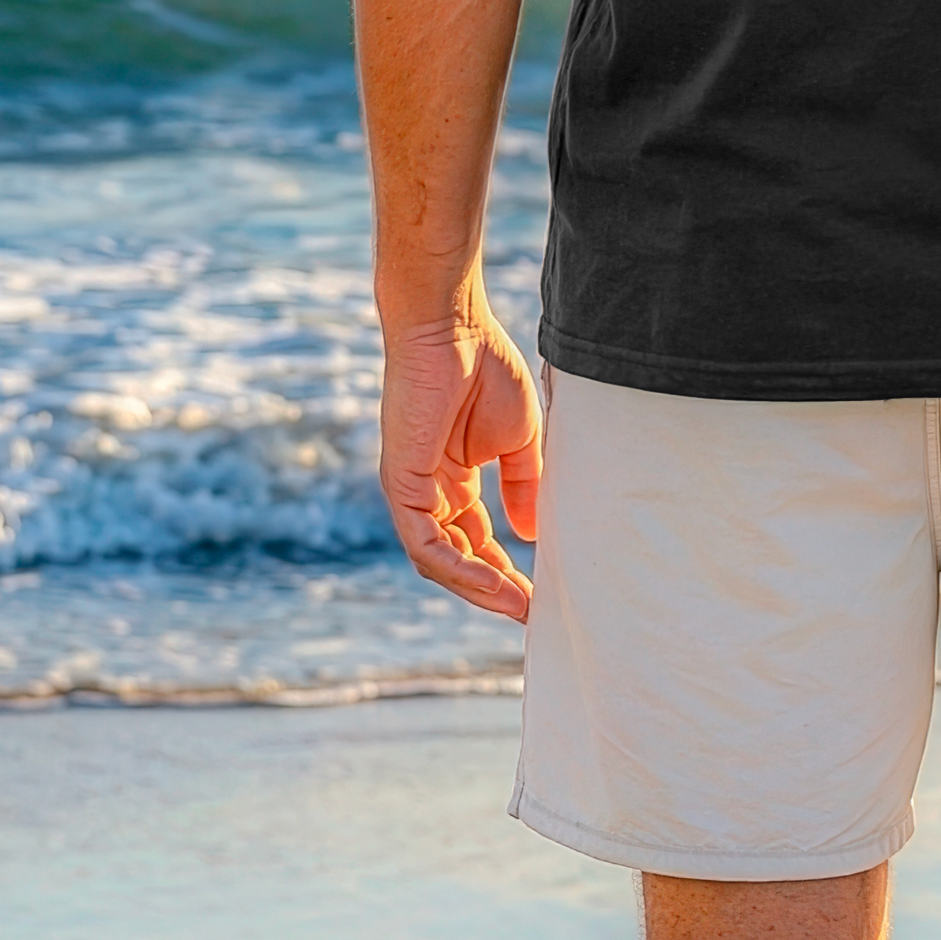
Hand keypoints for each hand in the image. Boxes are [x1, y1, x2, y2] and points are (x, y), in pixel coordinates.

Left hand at [377, 302, 542, 621]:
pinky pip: (426, 543)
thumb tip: (531, 534)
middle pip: (457, 557)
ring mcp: (411, 490)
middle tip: (532, 611)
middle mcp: (429, 491)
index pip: (475, 539)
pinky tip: (494, 580)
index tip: (539, 592)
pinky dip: (459, 567)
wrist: (454, 328)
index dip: (504, 569)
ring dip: (479, 587)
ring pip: (440, 560)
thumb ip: (523, 485)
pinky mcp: (401, 484)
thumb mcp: (519, 438)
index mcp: (454, 479)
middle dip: (493, 588)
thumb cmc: (485, 368)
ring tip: (519, 604)